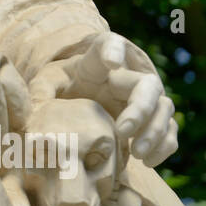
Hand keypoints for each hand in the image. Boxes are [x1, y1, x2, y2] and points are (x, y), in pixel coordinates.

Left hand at [27, 31, 177, 167]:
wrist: (77, 104)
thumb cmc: (62, 91)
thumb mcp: (46, 86)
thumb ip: (40, 92)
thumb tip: (36, 110)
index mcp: (96, 64)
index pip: (109, 44)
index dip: (113, 50)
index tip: (111, 61)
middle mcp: (127, 77)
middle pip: (147, 84)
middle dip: (140, 108)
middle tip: (123, 130)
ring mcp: (145, 99)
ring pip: (164, 108)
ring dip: (155, 131)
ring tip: (137, 153)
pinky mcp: (152, 122)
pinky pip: (169, 132)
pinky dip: (163, 147)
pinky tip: (147, 161)